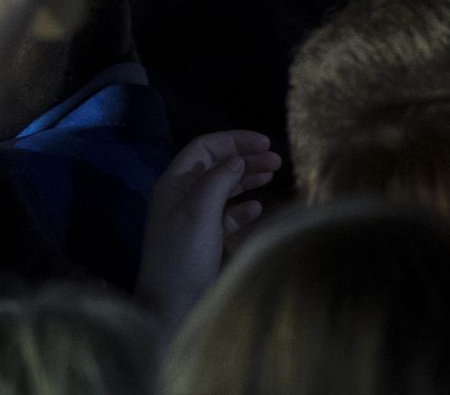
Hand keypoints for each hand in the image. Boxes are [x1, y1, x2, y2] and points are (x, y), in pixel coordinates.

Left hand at [135, 130, 280, 333]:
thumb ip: (218, 180)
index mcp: (174, 184)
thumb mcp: (200, 213)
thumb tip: (237, 159)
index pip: (204, 148)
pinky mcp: (203, 241)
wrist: (171, 307)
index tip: (264, 143)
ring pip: (223, 189)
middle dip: (245, 159)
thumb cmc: (183, 257)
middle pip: (216, 166)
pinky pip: (225, 216)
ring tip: (274, 174)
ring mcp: (192, 219)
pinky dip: (242, 209)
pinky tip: (257, 209)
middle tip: (277, 160)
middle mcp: (182, 197)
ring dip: (247, 180)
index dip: (234, 141)